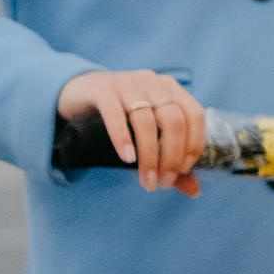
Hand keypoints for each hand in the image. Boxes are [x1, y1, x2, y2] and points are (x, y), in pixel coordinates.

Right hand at [58, 69, 207, 196]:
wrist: (78, 92)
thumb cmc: (121, 116)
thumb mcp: (147, 133)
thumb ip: (170, 158)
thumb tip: (195, 191)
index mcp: (170, 88)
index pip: (194, 115)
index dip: (193, 145)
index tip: (183, 171)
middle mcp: (152, 82)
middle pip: (173, 121)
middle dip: (172, 157)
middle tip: (162, 183)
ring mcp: (127, 83)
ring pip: (146, 121)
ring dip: (149, 156)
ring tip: (147, 181)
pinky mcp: (102, 90)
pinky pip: (115, 115)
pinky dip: (123, 138)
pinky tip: (127, 159)